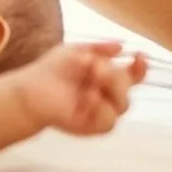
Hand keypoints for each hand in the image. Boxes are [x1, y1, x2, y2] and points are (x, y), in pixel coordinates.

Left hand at [14, 40, 145, 136]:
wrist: (31, 89)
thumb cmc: (52, 69)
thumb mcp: (75, 52)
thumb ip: (98, 49)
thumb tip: (121, 45)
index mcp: (107, 76)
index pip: (132, 75)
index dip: (140, 68)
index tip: (139, 56)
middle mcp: (108, 95)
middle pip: (127, 87)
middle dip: (114, 76)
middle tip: (94, 67)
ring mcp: (102, 112)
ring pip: (123, 105)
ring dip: (109, 90)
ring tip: (89, 83)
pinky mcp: (94, 126)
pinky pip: (109, 121)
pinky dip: (100, 108)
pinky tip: (86, 99)